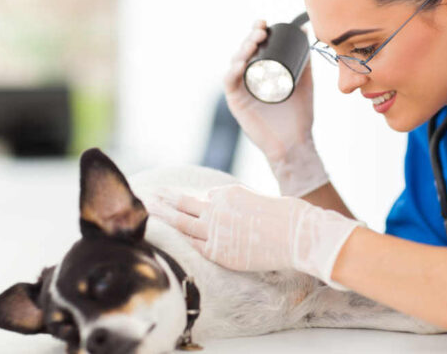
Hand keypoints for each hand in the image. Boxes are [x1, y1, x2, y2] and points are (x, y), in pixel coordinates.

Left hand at [149, 184, 362, 289]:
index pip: (204, 196)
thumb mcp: (260, 201)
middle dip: (164, 200)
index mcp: (228, 193)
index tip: (177, 198)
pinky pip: (196, 246)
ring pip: (181, 224)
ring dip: (163, 217)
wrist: (298, 235)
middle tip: (149, 195)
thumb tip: (236, 213)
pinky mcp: (220, 253)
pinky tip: (173, 240)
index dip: (192, 199)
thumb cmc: (288, 216)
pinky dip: (184, 241)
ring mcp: (216, 232)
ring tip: (148, 212)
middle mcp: (217, 209)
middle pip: (183, 204)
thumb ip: (241, 205)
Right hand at [224, 20, 327, 196]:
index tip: (264, 23)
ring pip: (235, 65)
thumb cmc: (299, 116)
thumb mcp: (304, 82)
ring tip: (253, 42)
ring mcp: (242, 91)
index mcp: (262, 74)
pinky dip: (233, 72)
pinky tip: (241, 64)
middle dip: (249, 38)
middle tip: (261, 31)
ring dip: (241, 50)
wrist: (295, 143)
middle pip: (243, 53)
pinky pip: (229, 84)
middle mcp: (249, 80)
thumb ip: (305, 60)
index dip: (256, 33)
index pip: (255, 49)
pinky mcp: (236, 103)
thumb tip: (305, 31)